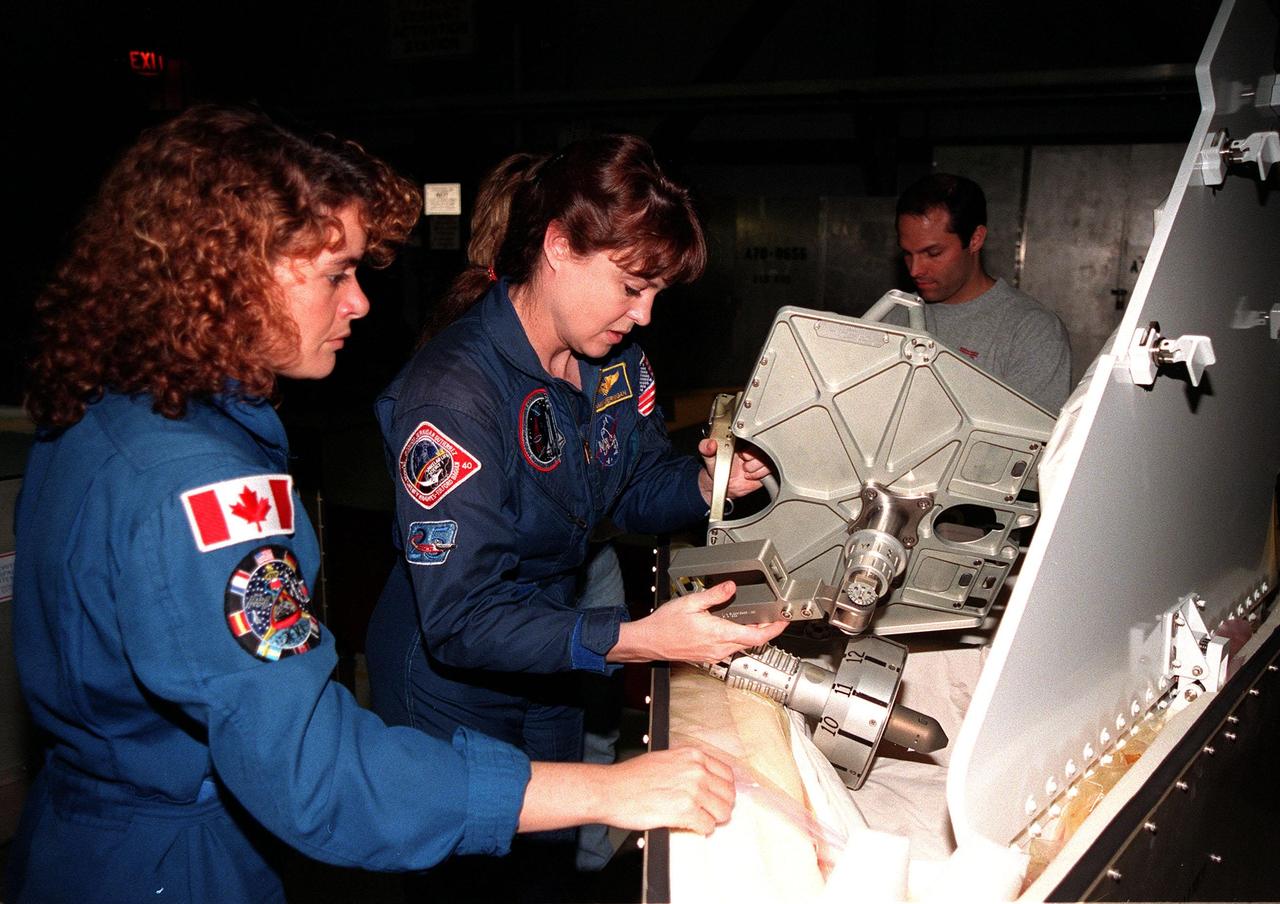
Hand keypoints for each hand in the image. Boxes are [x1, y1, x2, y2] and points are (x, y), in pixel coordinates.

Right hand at [594, 747, 736, 834]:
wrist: (612, 789)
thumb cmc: (632, 776)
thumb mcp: (666, 759)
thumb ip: (688, 766)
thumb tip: (703, 780)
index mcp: (692, 756)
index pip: (727, 774)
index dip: (723, 789)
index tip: (718, 797)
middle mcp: (696, 771)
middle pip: (728, 794)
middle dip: (721, 806)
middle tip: (710, 812)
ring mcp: (693, 790)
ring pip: (722, 812)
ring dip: (713, 819)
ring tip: (700, 819)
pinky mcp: (685, 810)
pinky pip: (707, 826)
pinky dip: (701, 829)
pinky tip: (689, 825)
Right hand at [610, 581, 788, 663]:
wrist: (649, 642)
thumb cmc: (664, 625)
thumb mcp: (690, 602)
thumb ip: (714, 595)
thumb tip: (730, 587)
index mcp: (718, 633)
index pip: (755, 636)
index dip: (773, 630)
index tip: (783, 621)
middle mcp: (719, 648)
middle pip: (752, 642)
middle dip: (766, 630)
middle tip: (773, 617)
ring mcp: (714, 655)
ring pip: (742, 645)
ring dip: (751, 634)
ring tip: (756, 620)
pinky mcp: (709, 657)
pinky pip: (730, 649)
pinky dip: (738, 638)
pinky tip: (735, 628)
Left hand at [697, 438, 770, 502]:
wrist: (722, 485)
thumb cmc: (716, 467)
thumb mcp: (708, 456)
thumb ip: (705, 447)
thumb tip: (710, 443)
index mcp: (740, 438)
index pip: (753, 435)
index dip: (749, 447)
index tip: (742, 454)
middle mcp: (752, 446)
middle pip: (764, 447)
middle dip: (753, 459)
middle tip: (742, 462)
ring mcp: (760, 457)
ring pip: (768, 459)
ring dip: (755, 468)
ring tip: (745, 469)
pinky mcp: (765, 468)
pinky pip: (770, 469)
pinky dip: (759, 474)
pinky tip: (750, 475)